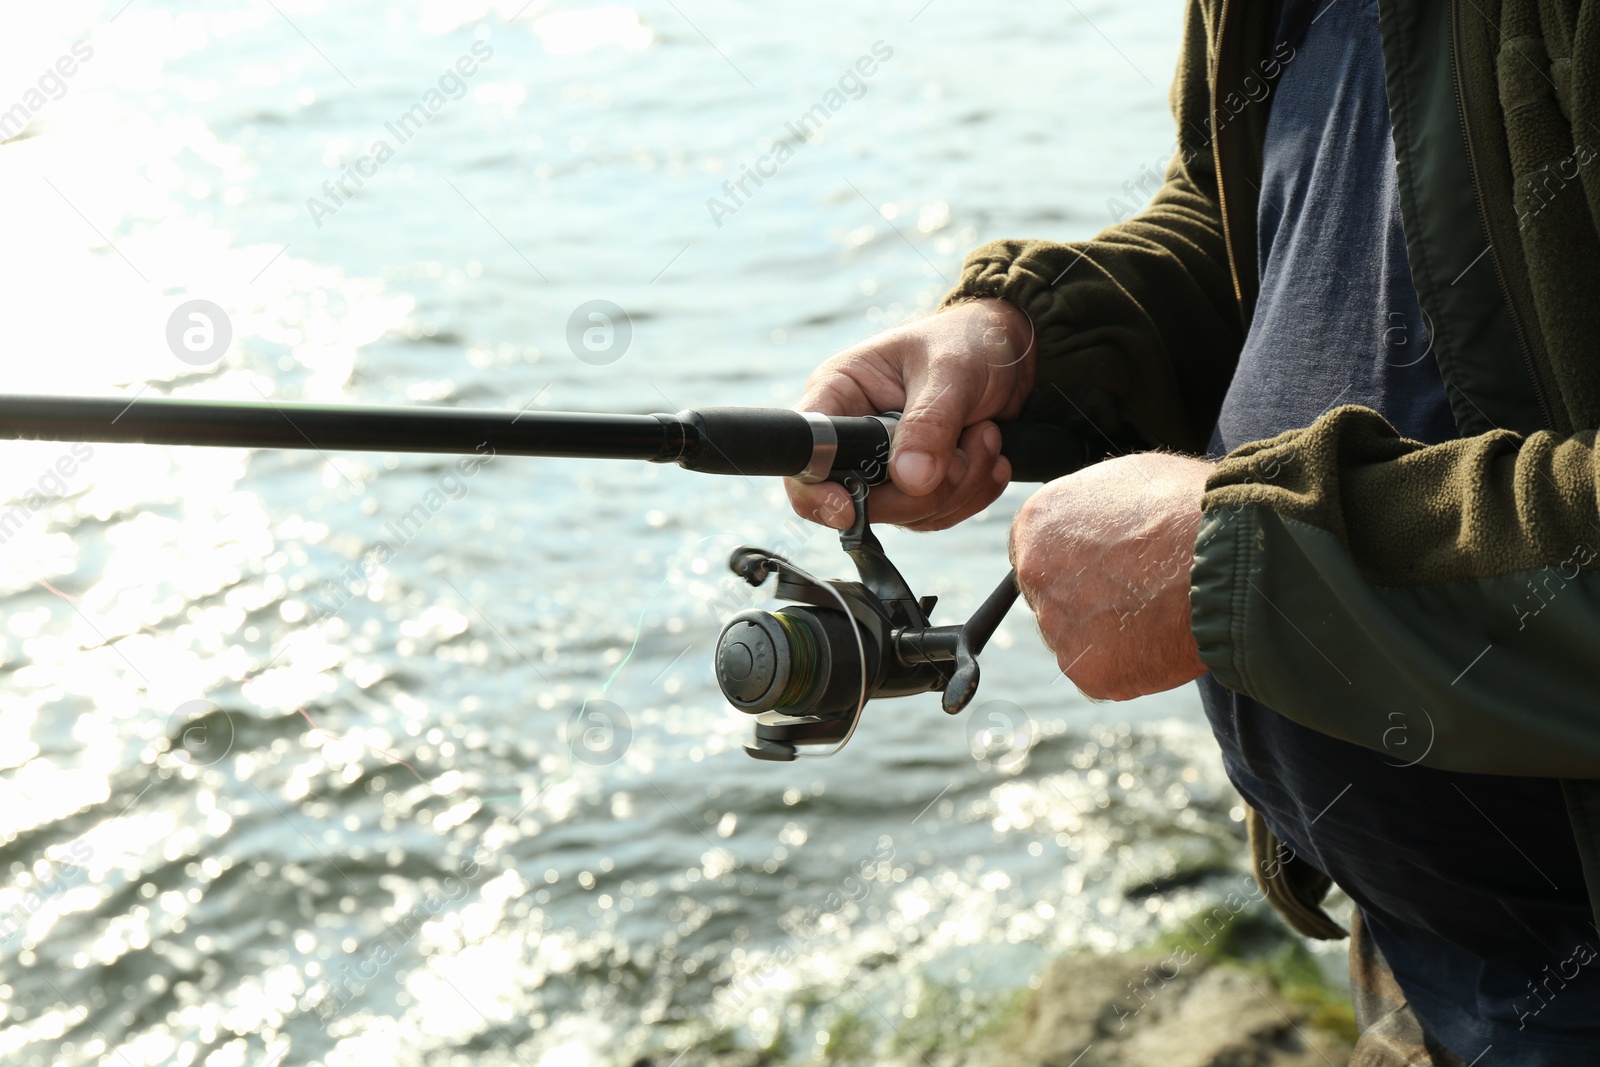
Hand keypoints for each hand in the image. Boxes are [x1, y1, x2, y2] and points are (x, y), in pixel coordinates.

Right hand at [785, 299, 1035, 530]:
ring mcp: (884, 469)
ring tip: (988, 437)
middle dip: (924, 488)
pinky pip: (935, 518)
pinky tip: (992, 459)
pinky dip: (972, 496)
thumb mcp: (952, 370)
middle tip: (972, 443)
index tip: (848, 508)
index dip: (816, 491)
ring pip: (906, 515)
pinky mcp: (916, 488)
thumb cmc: (970, 342)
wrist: (1011, 356)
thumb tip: (910, 481)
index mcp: (840, 394)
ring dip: (960, 487)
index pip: (805, 455)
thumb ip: (930, 423)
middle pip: (861, 501)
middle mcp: (853, 438)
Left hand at [1009, 452, 1211, 699]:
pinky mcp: (1089, 671)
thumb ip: (1091, 505)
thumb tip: (1094, 520)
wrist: (1230, 556)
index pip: (1037, 551)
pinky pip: (1107, 670)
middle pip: (1052, 597)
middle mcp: (1034, 574)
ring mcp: (1058, 627)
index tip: (1105, 566)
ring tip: (1159, 609)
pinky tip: (1163, 637)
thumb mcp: (1127, 479)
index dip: (1074, 560)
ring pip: (1078, 637)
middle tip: (1138, 590)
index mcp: (1037, 523)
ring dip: (1110, 632)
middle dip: (1087, 598)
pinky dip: (1133, 662)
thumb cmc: (1189, 507)